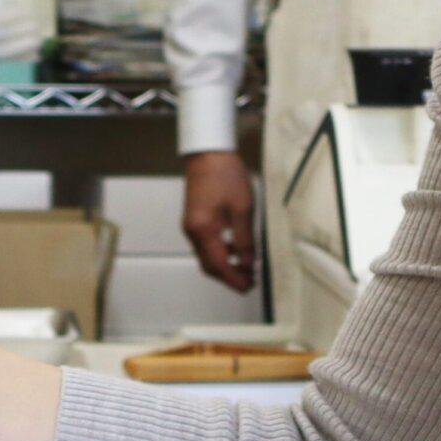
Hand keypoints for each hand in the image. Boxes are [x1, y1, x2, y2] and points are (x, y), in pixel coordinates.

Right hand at [181, 151, 257, 292]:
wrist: (207, 154)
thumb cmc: (225, 176)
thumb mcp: (242, 209)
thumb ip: (244, 240)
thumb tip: (247, 263)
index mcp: (203, 230)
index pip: (219, 265)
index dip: (234, 279)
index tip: (248, 287)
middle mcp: (192, 232)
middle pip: (208, 265)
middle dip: (228, 277)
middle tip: (249, 281)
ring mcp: (190, 227)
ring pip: (206, 257)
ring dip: (224, 266)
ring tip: (246, 267)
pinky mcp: (193, 221)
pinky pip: (205, 245)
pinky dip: (219, 253)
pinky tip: (235, 250)